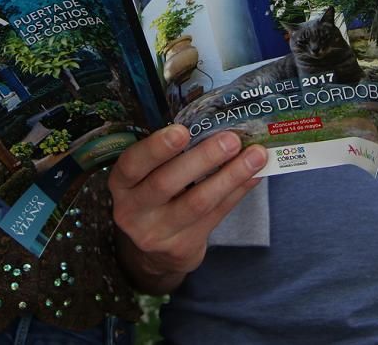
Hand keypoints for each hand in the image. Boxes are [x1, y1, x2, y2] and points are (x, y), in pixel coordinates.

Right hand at [109, 125, 266, 290]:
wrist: (155, 252)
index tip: (182, 130)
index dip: (156, 148)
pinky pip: (216, 215)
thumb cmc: (156, 197)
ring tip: (255, 155)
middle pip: (167, 183)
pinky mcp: (182, 248)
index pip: (132, 165)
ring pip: (197, 202)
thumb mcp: (148, 176)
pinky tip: (254, 175)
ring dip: (230, 176)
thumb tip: (216, 124)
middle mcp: (132, 211)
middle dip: (203, 158)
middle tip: (231, 139)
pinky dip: (237, 192)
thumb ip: (170, 155)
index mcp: (122, 184)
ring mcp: (157, 233)